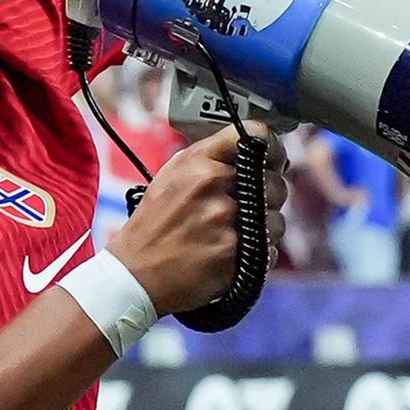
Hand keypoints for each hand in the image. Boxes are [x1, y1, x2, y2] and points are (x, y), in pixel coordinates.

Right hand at [108, 124, 289, 317]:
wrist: (134, 274)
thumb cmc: (154, 226)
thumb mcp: (172, 176)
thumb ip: (210, 159)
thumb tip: (254, 150)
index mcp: (198, 161)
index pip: (255, 135)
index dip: (273, 148)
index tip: (275, 159)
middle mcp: (213, 184)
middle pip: (274, 181)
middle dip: (269, 197)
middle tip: (245, 210)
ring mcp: (225, 219)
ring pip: (275, 219)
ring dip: (264, 230)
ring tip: (232, 237)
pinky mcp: (234, 252)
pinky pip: (269, 249)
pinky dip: (258, 255)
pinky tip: (231, 255)